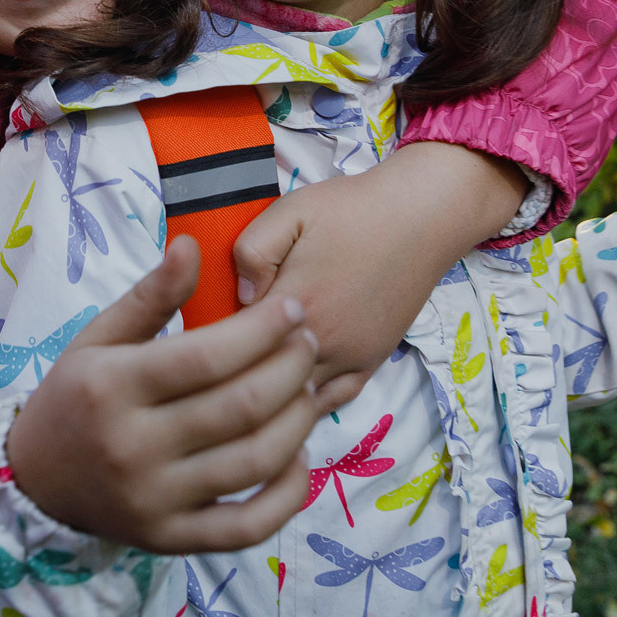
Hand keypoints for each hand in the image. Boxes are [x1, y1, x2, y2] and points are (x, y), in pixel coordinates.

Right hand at [5, 237, 321, 554]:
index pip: (206, 356)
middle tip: (309, 343)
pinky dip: (287, 496)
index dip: (262, 330)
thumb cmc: (74, 398)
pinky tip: (298, 459)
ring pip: (253, 462)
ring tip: (307, 390)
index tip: (293, 308)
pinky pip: (247, 526)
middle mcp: (133, 447)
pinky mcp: (171, 540)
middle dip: (291, 369)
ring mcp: (154, 500)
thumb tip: (192, 245)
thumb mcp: (98, 339)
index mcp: (111, 387)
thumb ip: (149, 296)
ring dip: (298, 422)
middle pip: (240, 407)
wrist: (36, 482)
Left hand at [231, 142, 530, 410]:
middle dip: (232, 374)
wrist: (421, 216)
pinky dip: (304, 406)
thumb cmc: (351, 209)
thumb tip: (238, 297)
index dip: (208, 340)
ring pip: (293, 403)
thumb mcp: (290, 212)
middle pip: (259, 380)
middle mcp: (321, 342)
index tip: (195, 333)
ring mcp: (348, 358)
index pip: (232, 343)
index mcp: (293, 305)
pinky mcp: (370, 363)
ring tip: (241, 381)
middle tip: (211, 362)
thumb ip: (251, 251)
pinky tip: (284, 396)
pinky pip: (331, 403)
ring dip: (266, 396)